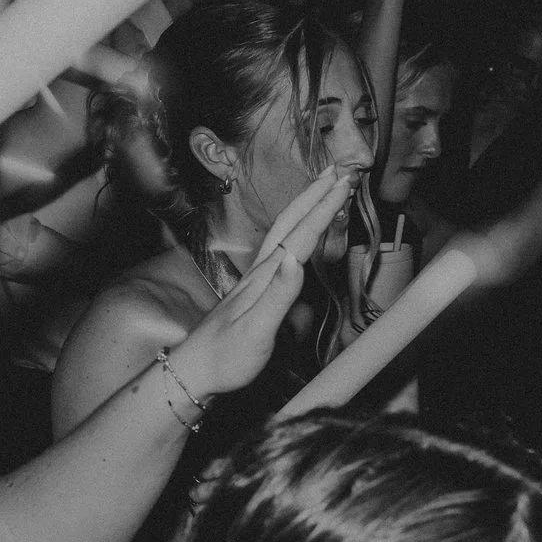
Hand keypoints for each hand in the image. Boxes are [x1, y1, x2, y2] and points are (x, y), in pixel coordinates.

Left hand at [170, 166, 359, 395]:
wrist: (198, 369)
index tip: (343, 184)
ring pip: (285, 231)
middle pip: (291, 222)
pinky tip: (304, 231)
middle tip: (339, 172)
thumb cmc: (228, 356)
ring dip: (307, 206)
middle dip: (315, 195)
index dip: (323, 208)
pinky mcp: (256, 288)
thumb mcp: (257, 330)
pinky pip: (283, 248)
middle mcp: (261, 271)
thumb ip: (278, 295)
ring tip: (325, 188)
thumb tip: (297, 261)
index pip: (300, 235)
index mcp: (265, 277)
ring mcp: (257, 278)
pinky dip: (299, 230)